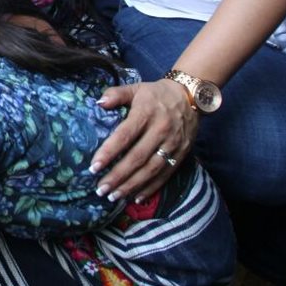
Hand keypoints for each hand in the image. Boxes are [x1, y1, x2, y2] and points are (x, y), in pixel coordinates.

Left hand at [90, 79, 198, 202]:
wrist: (191, 97)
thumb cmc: (157, 94)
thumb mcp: (136, 88)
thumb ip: (116, 94)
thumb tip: (99, 103)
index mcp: (146, 113)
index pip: (125, 136)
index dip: (109, 152)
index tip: (94, 166)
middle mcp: (161, 131)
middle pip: (137, 158)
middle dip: (118, 176)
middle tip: (101, 189)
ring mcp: (173, 145)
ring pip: (151, 170)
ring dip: (132, 186)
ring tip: (114, 196)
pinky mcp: (182, 154)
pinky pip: (165, 175)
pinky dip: (151, 188)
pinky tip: (136, 197)